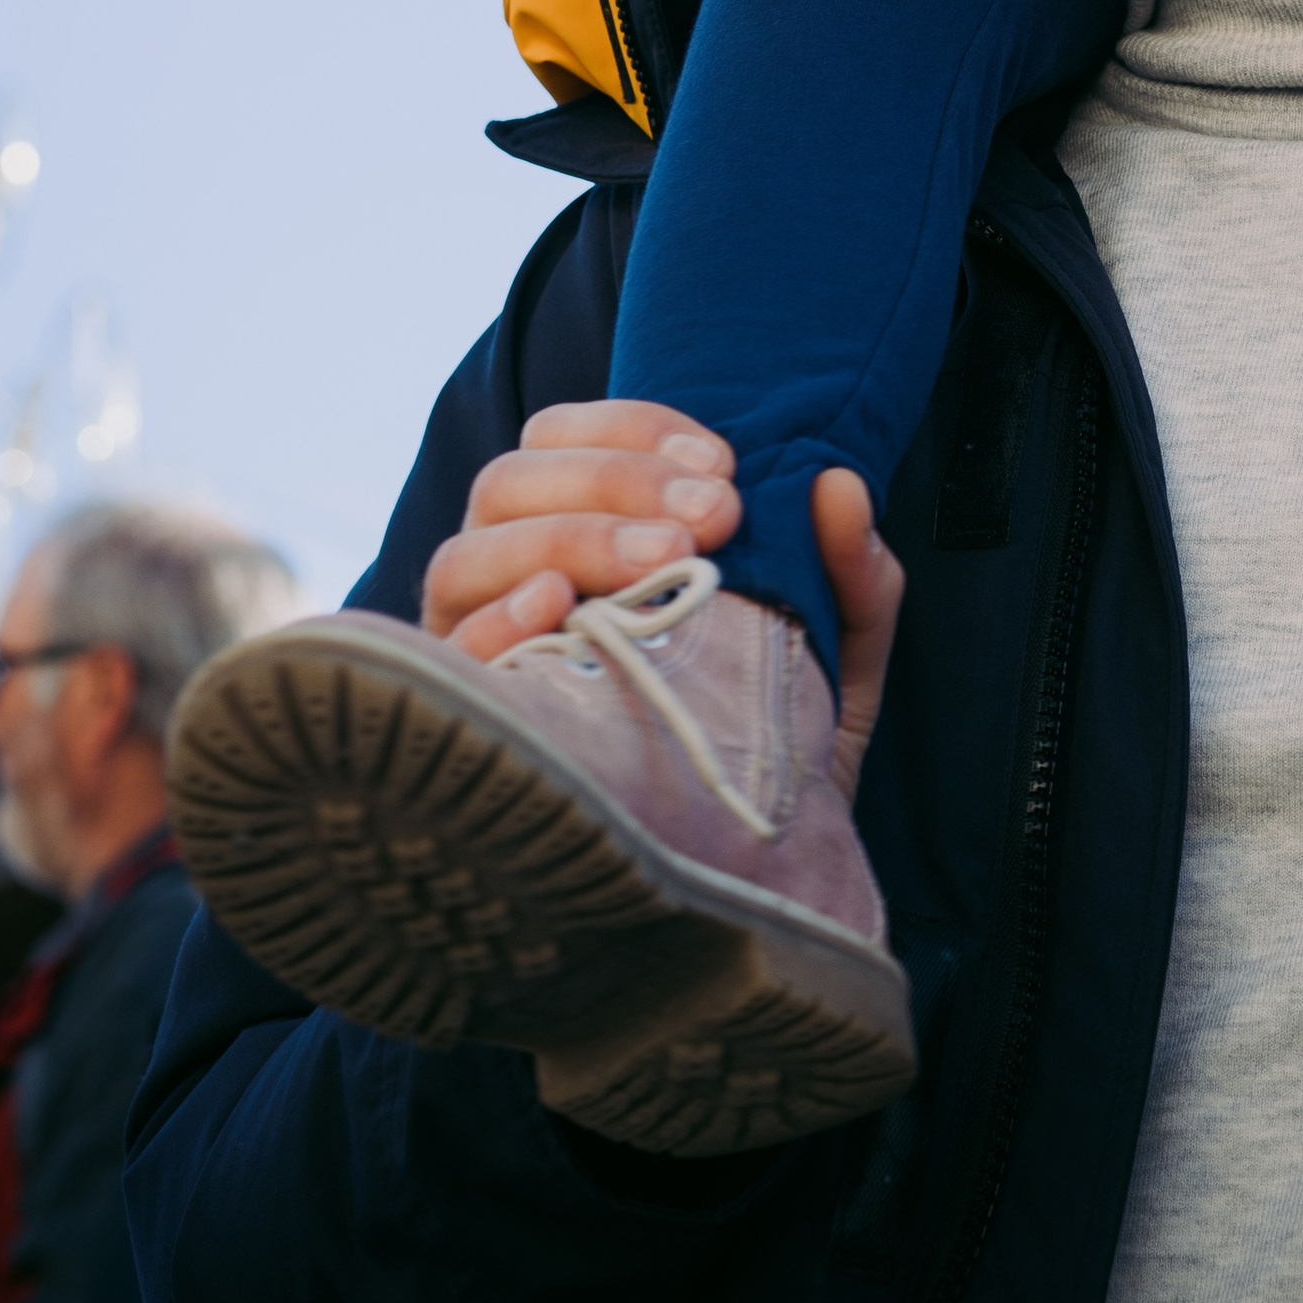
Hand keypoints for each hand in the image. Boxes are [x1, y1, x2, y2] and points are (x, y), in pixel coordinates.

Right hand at [422, 423, 905, 802]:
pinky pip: (451, 656)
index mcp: (587, 531)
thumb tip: (837, 484)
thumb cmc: (782, 734)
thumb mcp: (839, 651)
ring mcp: (483, 643)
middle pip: (512, 480)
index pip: (568, 436)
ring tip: (656, 562)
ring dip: (566, 537)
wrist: (762, 872)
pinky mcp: (473, 718)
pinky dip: (493, 620)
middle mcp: (516, 574)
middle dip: (613, 480)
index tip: (725, 466)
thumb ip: (851, 570)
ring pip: (468, 552)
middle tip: (710, 519)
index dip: (637, 430)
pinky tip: (552, 607)